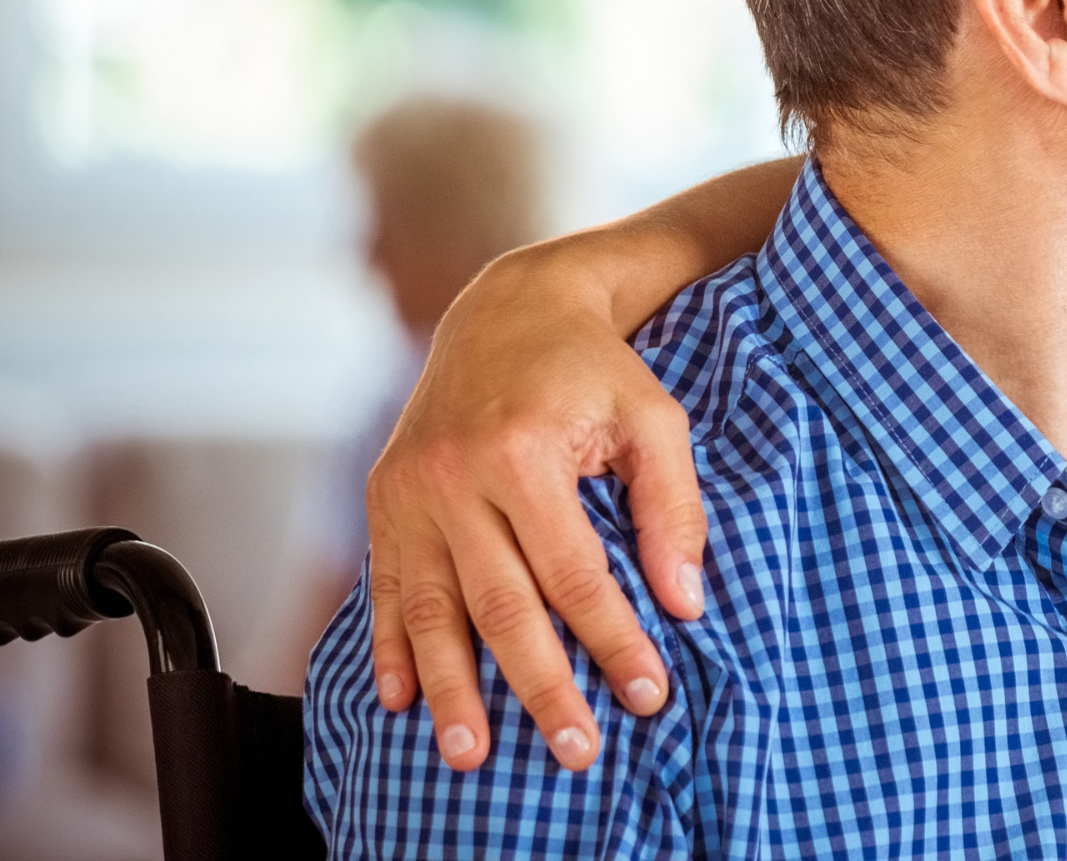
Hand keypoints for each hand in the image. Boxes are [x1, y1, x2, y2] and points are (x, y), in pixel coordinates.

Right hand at [365, 243, 707, 772]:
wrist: (508, 311)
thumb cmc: (595, 370)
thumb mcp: (654, 417)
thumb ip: (672, 506)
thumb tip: (684, 600)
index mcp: (523, 453)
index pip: (575, 574)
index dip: (612, 640)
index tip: (647, 693)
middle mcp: (454, 476)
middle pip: (499, 607)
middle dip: (539, 686)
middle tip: (575, 748)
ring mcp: (409, 491)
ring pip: (430, 611)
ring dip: (450, 690)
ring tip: (471, 755)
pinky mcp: (382, 500)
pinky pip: (384, 587)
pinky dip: (389, 647)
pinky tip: (401, 700)